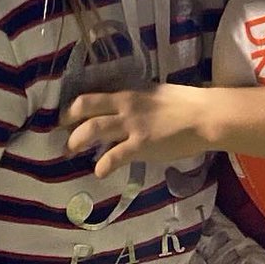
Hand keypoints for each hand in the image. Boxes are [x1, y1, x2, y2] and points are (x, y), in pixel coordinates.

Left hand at [62, 83, 213, 176]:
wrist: (203, 116)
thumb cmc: (184, 104)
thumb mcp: (155, 95)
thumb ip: (137, 102)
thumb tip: (124, 109)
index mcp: (128, 93)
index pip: (92, 96)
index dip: (73, 108)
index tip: (65, 119)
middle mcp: (125, 106)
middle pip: (85, 108)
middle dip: (67, 122)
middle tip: (60, 136)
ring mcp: (132, 125)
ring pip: (93, 129)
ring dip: (76, 141)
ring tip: (70, 153)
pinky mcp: (141, 144)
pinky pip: (114, 156)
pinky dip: (102, 165)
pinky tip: (99, 172)